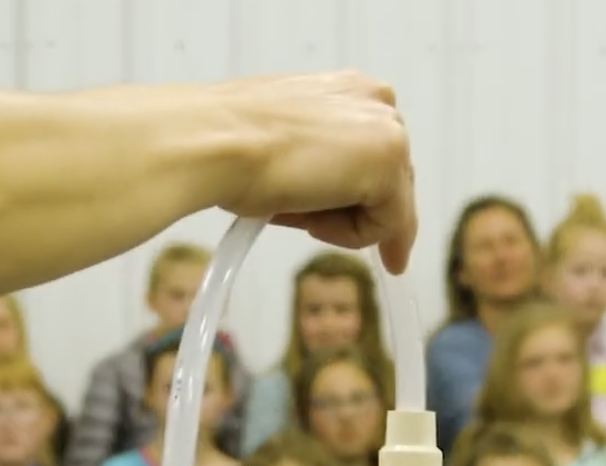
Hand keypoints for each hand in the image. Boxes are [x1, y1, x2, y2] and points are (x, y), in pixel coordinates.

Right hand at [213, 73, 416, 272]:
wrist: (216, 143)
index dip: (354, 193)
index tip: (340, 218)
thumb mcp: (287, 141)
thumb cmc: (232, 141)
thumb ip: (319, 155)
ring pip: (387, 207)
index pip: (373, 154)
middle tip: (305, 221)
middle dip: (351, 211)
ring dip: (343, 224)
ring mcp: (389, 134)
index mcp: (352, 89)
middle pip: (388, 181)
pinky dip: (348, 237)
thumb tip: (324, 193)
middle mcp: (378, 103)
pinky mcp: (389, 168)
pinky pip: (388, 226)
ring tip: (294, 208)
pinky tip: (310, 221)